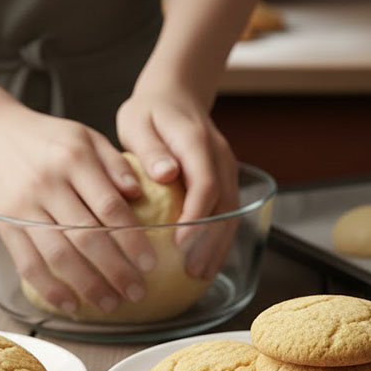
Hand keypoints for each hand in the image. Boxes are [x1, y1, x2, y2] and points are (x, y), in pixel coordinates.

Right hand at [0, 103, 154, 313]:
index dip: (132, 238)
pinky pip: (27, 263)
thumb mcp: (88, 136)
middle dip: (116, 270)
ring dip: (88, 285)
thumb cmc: (49, 138)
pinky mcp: (4, 225)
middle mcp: (48, 184)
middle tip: (138, 291)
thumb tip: (139, 195)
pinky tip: (71, 304)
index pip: (109, 207)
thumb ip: (115, 165)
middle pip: (87, 236)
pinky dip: (50, 288)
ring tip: (111, 303)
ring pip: (59, 255)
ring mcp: (23, 207)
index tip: (151, 262)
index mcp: (74, 159)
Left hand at [117, 84, 238, 278]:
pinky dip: (219, 238)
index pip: (206, 183)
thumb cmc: (150, 112)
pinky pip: (227, 212)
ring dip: (218, 245)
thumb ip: (151, 148)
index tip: (180, 242)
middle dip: (210, 240)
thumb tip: (166, 173)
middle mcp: (219, 156)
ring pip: (231, 212)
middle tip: (192, 270)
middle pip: (225, 204)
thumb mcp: (139, 122)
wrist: (176, 95)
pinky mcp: (225, 179)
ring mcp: (227, 169)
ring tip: (201, 274)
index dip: (196, 215)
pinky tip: (205, 260)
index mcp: (197, 141)